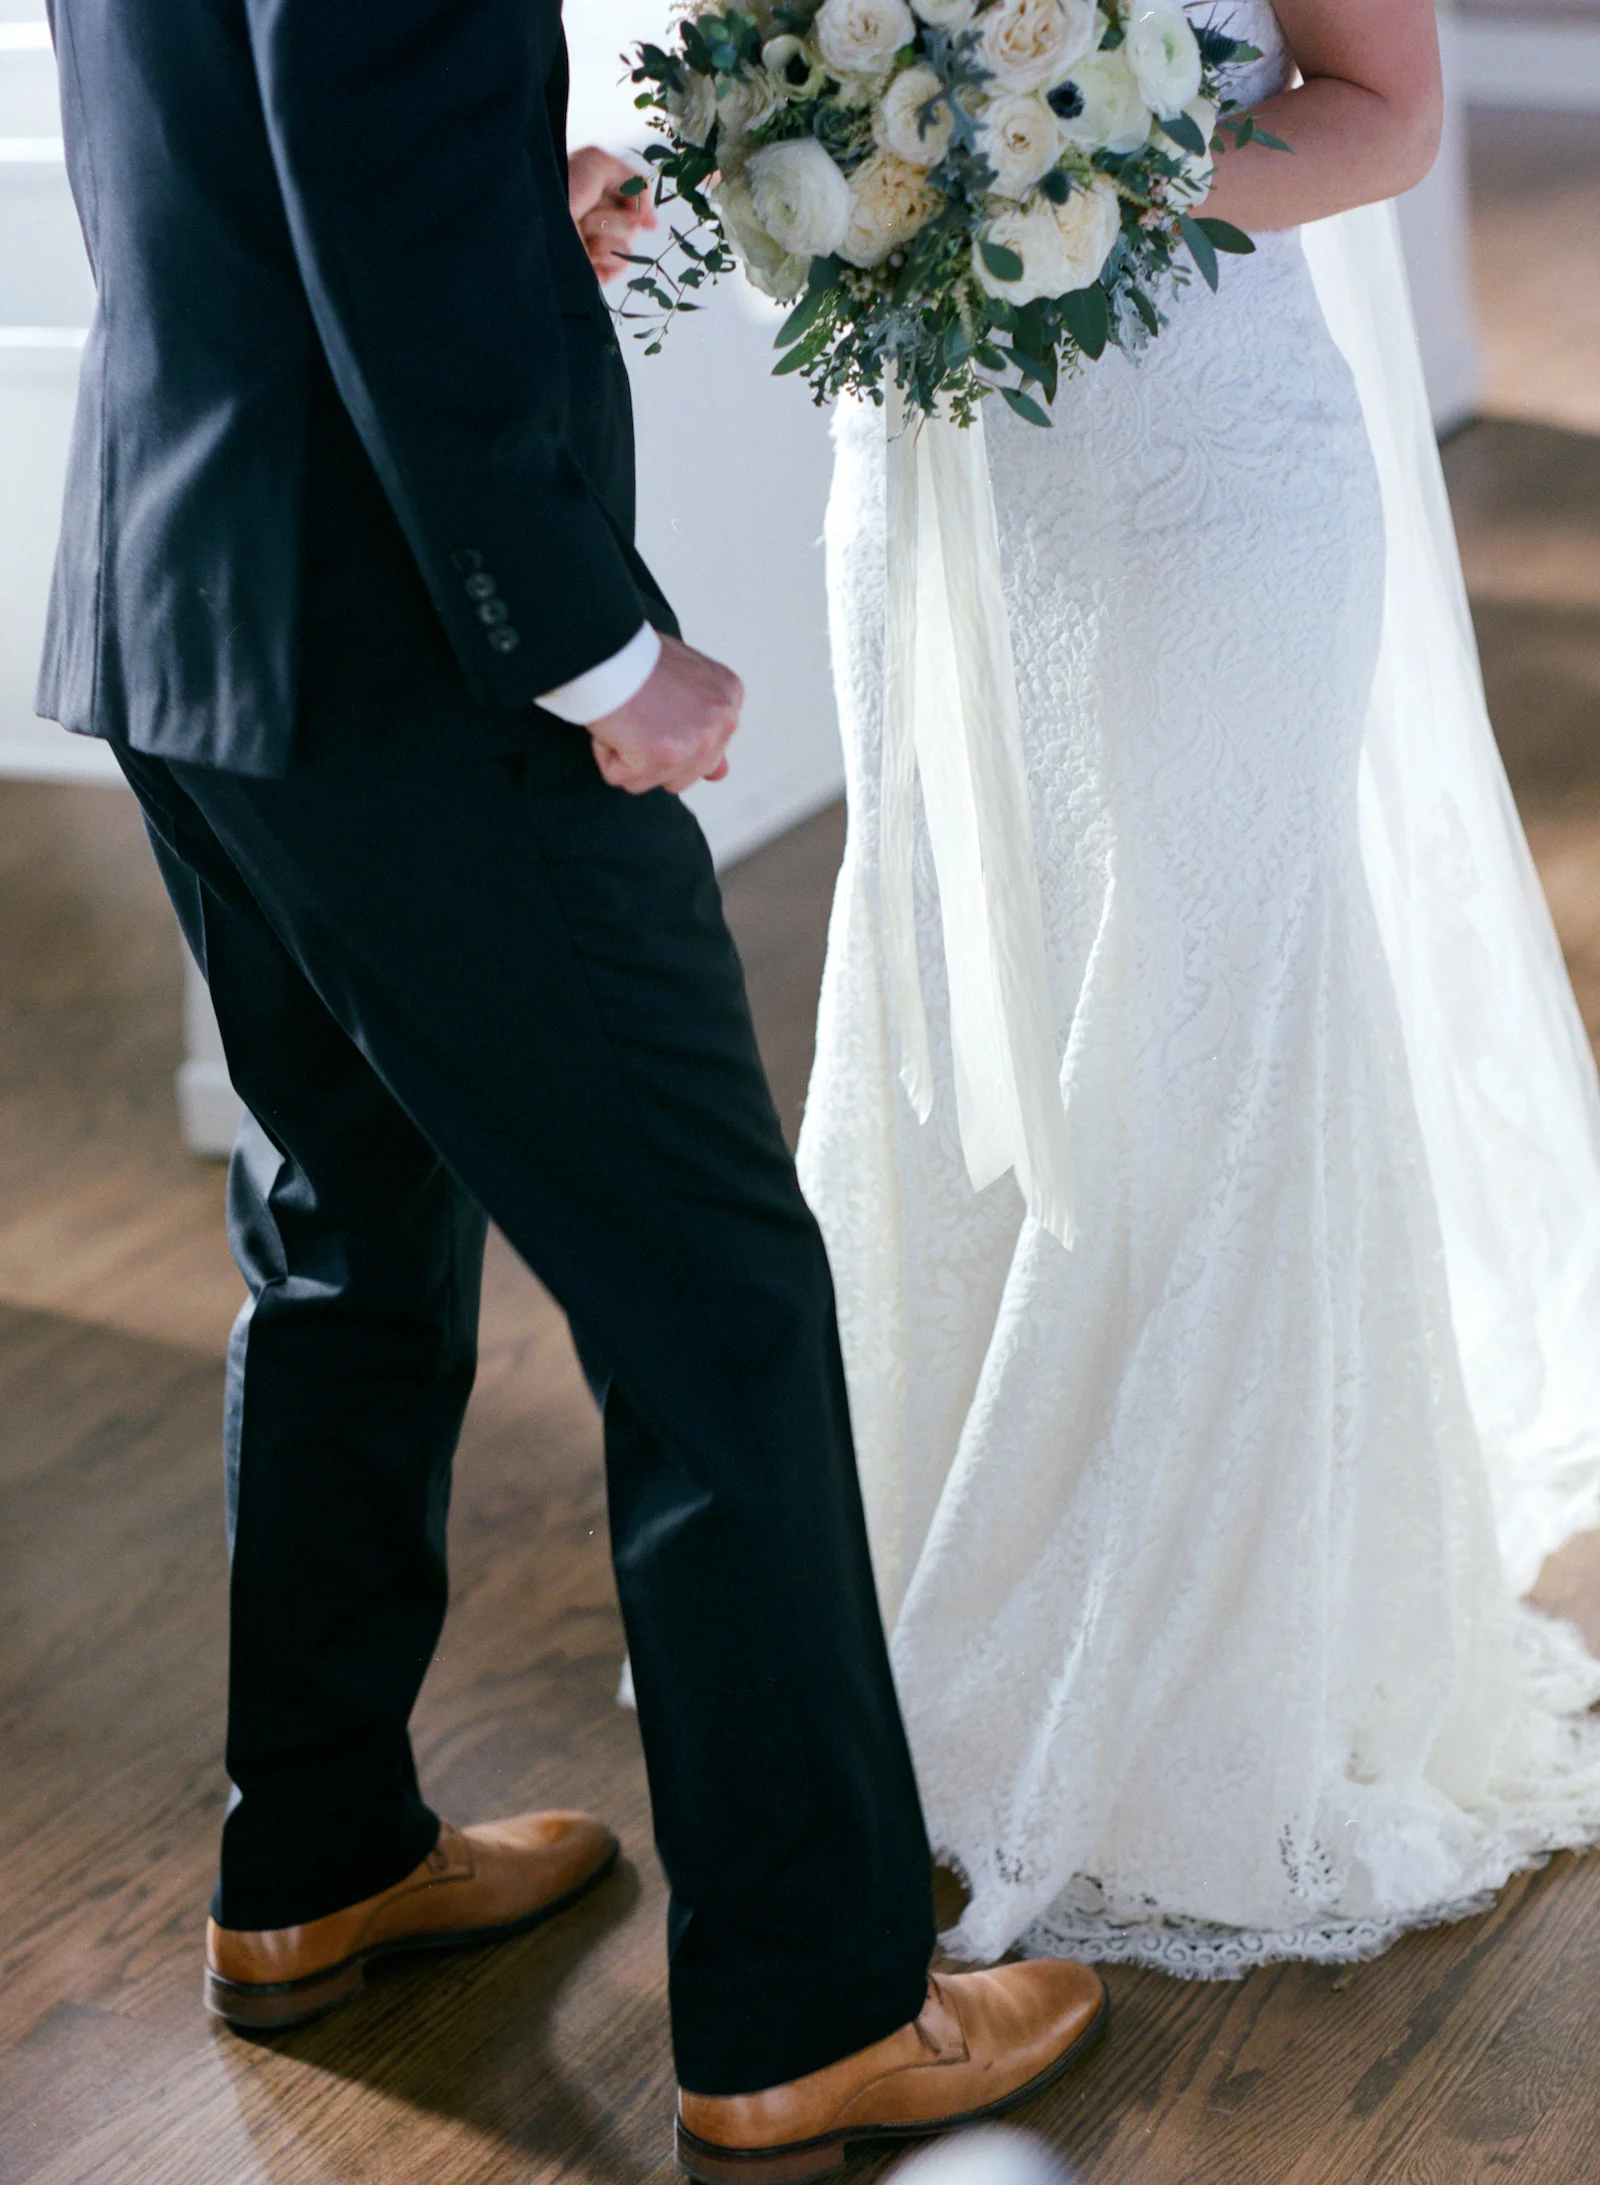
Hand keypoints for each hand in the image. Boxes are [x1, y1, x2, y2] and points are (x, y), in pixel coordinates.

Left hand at [567, 144, 656, 282]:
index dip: (640, 206)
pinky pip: (620, 266)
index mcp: (591, 195)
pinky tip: (589, 251)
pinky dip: (609, 256)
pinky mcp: (591, 273)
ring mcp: (591, 249)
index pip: (629, 202)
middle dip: (616, 216)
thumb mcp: (596, 162)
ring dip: (609, 235)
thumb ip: (632, 179)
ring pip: (628, 246)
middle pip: (632, 224)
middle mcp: (592, 221)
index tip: (648, 218)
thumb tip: (648, 215)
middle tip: (589, 212)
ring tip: (582, 230)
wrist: (539, 219)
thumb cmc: (560, 185)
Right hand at [589, 635, 743, 794]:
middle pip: (682, 774)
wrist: (604, 644)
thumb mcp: (683, 681)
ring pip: (651, 780)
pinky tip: (613, 720)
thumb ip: (706, 727)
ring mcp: (698, 739)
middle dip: (650, 751)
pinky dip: (606, 753)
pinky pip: (621, 777)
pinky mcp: (664, 755)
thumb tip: (721, 774)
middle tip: (639, 711)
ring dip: (628, 754)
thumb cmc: (635, 655)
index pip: (704, 752)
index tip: (655, 705)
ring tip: (627, 715)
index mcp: (730, 697)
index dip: (668, 734)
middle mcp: (723, 719)